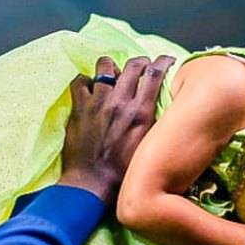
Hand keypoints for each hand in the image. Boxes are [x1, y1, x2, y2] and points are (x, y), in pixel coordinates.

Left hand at [57, 54, 175, 205]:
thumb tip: (160, 109)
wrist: (93, 184)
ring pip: (104, 67)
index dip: (163, 61)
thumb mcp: (148, 147)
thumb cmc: (123, 172)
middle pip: (133, 65)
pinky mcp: (79, 109)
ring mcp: (98, 103)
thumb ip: (153, 124)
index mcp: (141, 113)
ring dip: (111, 67)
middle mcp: (120, 103)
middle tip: (141, 66)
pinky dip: (85, 80)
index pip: (155, 74)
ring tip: (112, 74)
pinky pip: (79, 82)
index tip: (166, 60)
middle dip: (140, 61)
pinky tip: (89, 86)